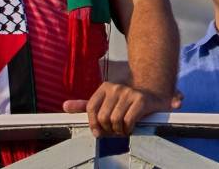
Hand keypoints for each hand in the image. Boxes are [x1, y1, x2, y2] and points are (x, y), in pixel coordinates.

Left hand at [62, 82, 179, 136]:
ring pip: (114, 120)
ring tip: (122, 130)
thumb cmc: (126, 103)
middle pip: (102, 117)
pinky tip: (130, 128)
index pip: (90, 107)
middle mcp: (116, 88)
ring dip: (118, 131)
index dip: (92, 123)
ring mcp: (128, 93)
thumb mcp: (105, 102)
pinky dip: (128, 129)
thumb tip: (65, 106)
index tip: (98, 131)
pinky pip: (128, 121)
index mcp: (105, 87)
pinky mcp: (140, 100)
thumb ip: (85, 105)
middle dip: (107, 129)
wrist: (152, 95)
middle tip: (114, 131)